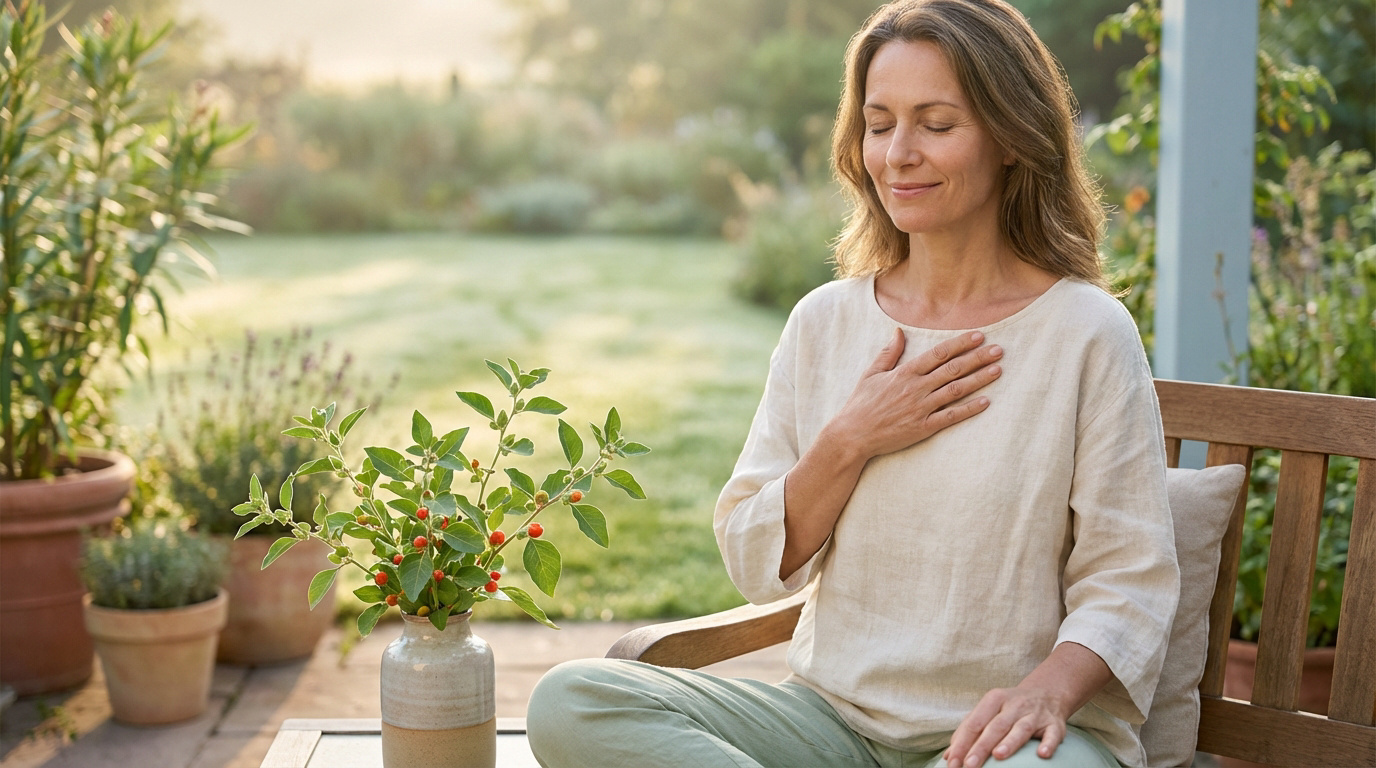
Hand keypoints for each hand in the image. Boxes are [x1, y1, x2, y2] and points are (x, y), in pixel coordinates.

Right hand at [827, 327, 1002, 460]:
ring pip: (956, 390)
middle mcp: (916, 388)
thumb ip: (888, 353)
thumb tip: (899, 331)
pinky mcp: (923, 427)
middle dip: (977, 358)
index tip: (978, 335)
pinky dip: (969, 409)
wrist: (852, 435)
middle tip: (998, 350)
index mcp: (904, 373)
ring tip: (998, 370)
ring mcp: (921, 408)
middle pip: (953, 369)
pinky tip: (986, 402)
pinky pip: (950, 417)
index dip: (960, 344)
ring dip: (978, 379)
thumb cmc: (861, 405)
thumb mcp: (871, 374)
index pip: (938, 354)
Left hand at [943, 686, 1067, 767]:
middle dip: (981, 746)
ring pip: (1021, 728)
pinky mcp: (1054, 724)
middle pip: (995, 726)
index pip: (974, 722)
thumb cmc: (1010, 708)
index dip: (962, 743)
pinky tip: (1042, 754)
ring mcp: (1035, 714)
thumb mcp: (989, 712)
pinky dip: (1048, 743)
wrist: (1047, 693)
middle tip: (969, 765)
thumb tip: (950, 756)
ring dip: (1010, 742)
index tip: (953, 762)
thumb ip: (969, 731)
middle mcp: (1014, 705)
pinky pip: (1053, 734)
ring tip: (999, 756)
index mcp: (994, 700)